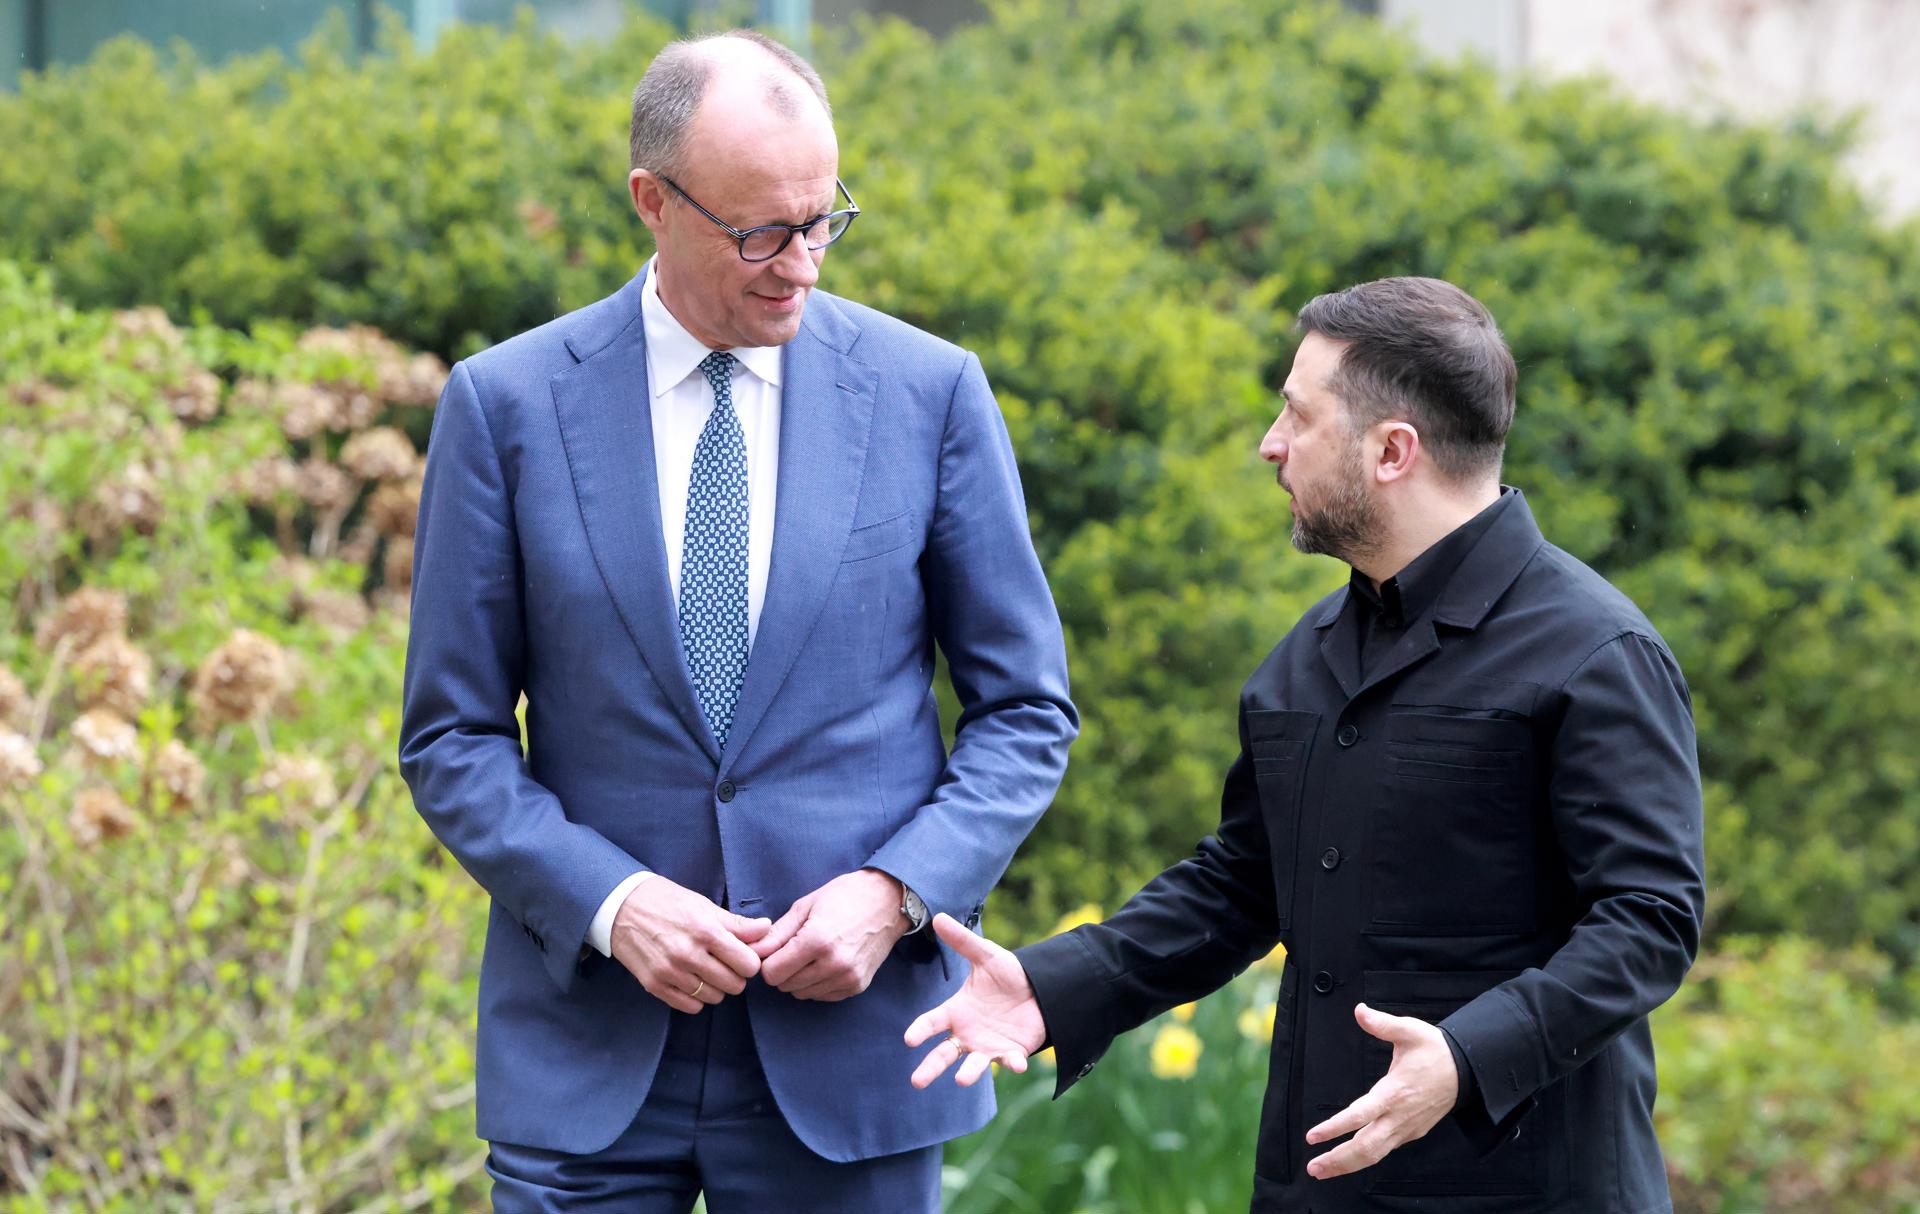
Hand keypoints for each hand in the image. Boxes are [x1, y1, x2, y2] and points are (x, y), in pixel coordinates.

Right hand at [609, 876, 770, 1013]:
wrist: (621, 906)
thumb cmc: (666, 902)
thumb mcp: (703, 905)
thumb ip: (737, 923)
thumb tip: (766, 929)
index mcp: (705, 930)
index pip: (748, 964)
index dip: (749, 961)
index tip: (742, 955)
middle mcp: (688, 954)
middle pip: (734, 985)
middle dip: (735, 975)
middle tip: (725, 963)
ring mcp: (670, 972)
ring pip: (714, 997)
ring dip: (716, 987)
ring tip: (706, 969)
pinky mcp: (654, 985)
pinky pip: (690, 1006)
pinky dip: (697, 998)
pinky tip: (692, 980)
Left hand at [755, 868, 906, 1000]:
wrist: (888, 901)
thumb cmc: (845, 897)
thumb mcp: (805, 906)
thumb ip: (777, 934)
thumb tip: (753, 952)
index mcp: (817, 940)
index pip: (773, 974)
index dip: (769, 962)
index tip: (776, 950)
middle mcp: (834, 963)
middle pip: (786, 986)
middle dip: (783, 970)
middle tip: (794, 950)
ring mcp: (848, 977)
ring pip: (803, 994)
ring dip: (800, 979)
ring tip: (811, 955)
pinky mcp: (857, 986)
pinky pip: (822, 996)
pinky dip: (817, 984)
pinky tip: (825, 963)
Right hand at [903, 913, 1045, 1087]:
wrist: (1040, 989)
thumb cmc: (1008, 974)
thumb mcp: (986, 956)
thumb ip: (963, 941)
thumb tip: (938, 916)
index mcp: (957, 1011)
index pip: (933, 1022)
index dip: (921, 1030)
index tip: (909, 1038)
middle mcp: (967, 1033)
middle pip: (944, 1054)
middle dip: (931, 1067)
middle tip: (917, 1082)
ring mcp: (988, 1045)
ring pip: (973, 1065)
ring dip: (968, 1073)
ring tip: (961, 1080)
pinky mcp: (1011, 1052)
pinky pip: (1010, 1061)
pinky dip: (1012, 1064)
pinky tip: (1017, 1064)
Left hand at [1304, 1003, 1459, 1179]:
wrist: (1467, 1070)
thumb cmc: (1436, 1051)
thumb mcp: (1410, 1030)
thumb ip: (1383, 1024)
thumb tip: (1359, 1011)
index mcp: (1394, 1092)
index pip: (1360, 1115)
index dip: (1336, 1127)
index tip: (1314, 1136)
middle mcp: (1399, 1116)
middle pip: (1366, 1147)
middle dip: (1338, 1159)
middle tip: (1312, 1167)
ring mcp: (1406, 1128)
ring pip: (1375, 1154)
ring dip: (1348, 1165)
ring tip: (1322, 1170)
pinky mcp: (1411, 1133)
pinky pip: (1385, 1150)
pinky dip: (1364, 1159)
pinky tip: (1348, 1161)